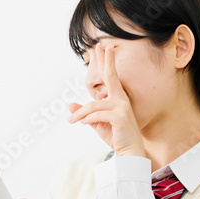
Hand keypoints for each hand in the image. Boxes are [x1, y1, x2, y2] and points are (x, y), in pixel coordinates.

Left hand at [67, 42, 146, 157]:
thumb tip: (71, 104)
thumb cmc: (116, 137)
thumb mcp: (97, 124)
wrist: (128, 153)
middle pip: (111, 76)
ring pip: (93, 105)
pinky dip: (87, 119)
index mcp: (118, 98)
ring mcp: (122, 107)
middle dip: (106, 60)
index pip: (111, 77)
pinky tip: (83, 123)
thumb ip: (85, 113)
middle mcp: (121, 99)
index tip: (105, 48)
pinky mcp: (120, 116)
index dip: (107, 62)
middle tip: (103, 45)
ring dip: (80, 114)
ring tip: (71, 121)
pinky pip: (96, 115)